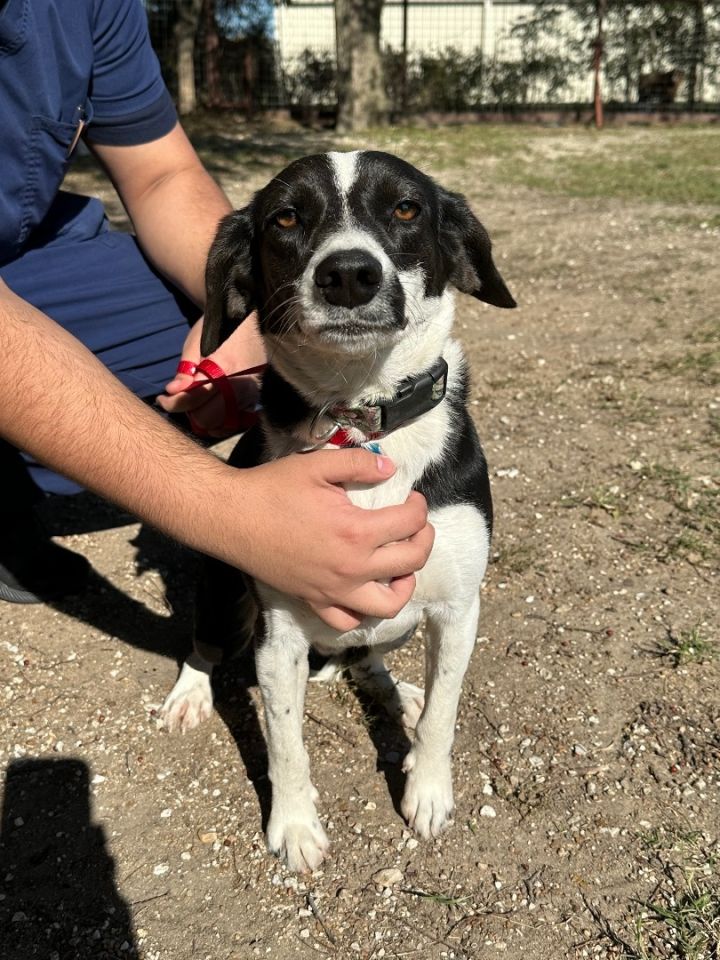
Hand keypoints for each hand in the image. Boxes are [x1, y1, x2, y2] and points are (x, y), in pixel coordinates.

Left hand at [156, 313, 265, 434]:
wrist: (249, 318)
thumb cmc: (219, 327)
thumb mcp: (196, 342)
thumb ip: (185, 370)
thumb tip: (172, 391)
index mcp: (224, 367)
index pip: (193, 398)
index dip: (172, 402)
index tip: (162, 399)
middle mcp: (241, 385)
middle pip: (208, 417)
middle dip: (189, 412)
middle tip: (181, 399)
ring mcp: (251, 394)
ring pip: (222, 424)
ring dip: (204, 418)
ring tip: (196, 403)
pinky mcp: (255, 399)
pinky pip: (235, 421)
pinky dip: (221, 422)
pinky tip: (211, 410)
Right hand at [228, 449, 434, 629]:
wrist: (231, 517)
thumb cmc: (272, 488)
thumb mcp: (318, 464)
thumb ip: (360, 464)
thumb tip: (391, 468)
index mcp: (356, 531)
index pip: (410, 523)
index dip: (420, 506)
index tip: (412, 497)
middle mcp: (351, 567)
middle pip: (412, 562)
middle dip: (424, 540)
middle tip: (417, 526)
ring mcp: (333, 589)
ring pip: (388, 605)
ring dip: (404, 586)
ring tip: (400, 566)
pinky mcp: (313, 600)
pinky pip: (347, 620)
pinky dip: (363, 611)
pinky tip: (364, 589)